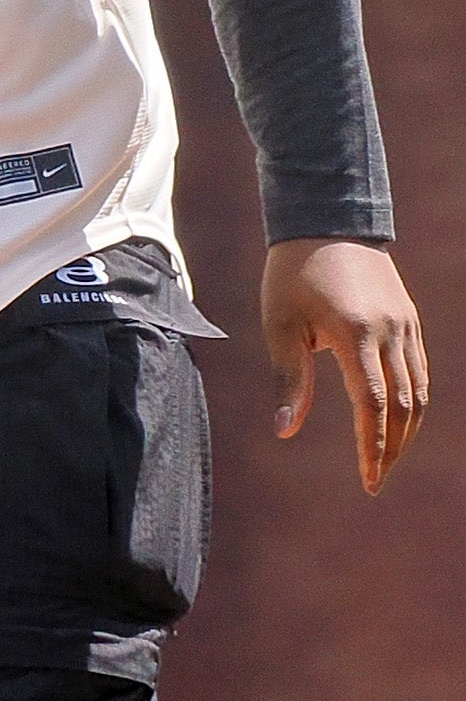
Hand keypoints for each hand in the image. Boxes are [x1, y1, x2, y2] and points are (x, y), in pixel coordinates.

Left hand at [265, 238, 427, 493]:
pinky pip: (419, 369)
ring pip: (419, 389)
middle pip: (404, 405)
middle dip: (392, 448)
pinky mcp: (409, 318)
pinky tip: (399, 420)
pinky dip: (413, 400)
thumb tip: (286, 431)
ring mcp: (406, 324)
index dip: (373, 447)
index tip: (368, 480)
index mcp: (357, 333)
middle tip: (375, 479)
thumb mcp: (280, 325)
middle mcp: (391, 331)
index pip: (374, 405)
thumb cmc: (292, 273)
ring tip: (386, 457)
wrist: (326, 220)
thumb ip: (289, 379)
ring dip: (407, 429)